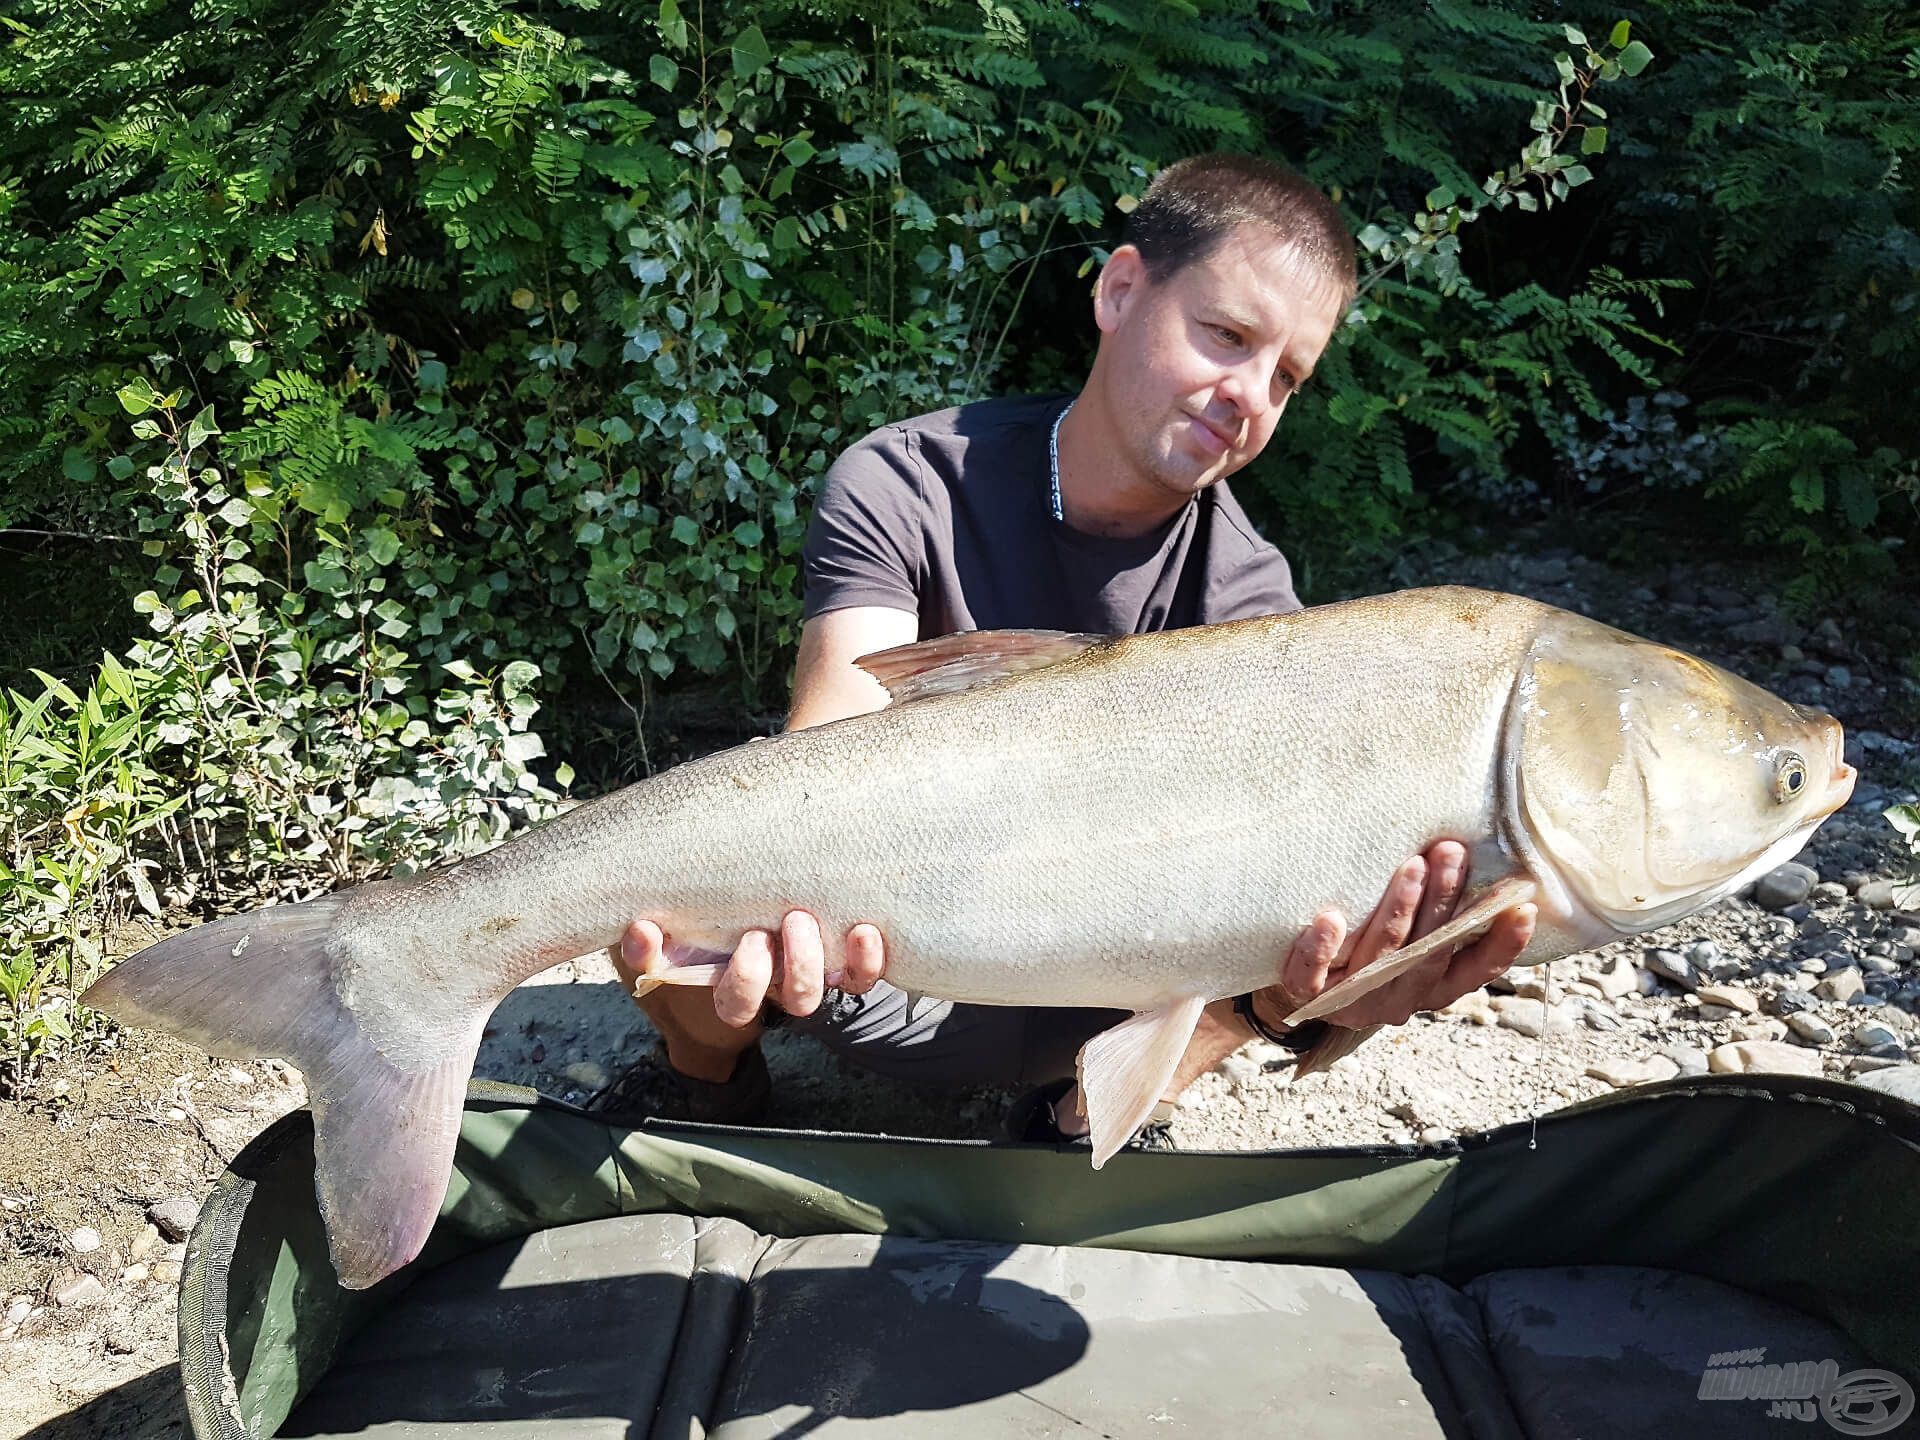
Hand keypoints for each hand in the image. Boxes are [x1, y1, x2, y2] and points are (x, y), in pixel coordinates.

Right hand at [618, 912, 888, 1027]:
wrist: (737, 939)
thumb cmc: (693, 943)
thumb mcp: (662, 950)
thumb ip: (645, 947)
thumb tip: (639, 932)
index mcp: (734, 991)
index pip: (739, 1005)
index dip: (746, 982)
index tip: (747, 940)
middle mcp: (777, 986)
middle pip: (796, 998)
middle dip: (791, 966)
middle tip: (779, 924)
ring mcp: (810, 974)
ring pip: (829, 986)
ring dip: (820, 956)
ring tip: (803, 918)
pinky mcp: (840, 960)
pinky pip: (861, 972)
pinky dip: (867, 956)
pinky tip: (863, 929)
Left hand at [1250, 840, 1535, 1032]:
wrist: (1294, 983)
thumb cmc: (1363, 944)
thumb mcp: (1408, 936)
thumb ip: (1437, 914)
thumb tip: (1473, 850)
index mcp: (1430, 987)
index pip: (1474, 970)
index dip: (1501, 946)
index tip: (1523, 908)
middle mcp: (1397, 998)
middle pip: (1427, 953)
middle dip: (1443, 902)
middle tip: (1452, 852)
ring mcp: (1353, 1000)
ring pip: (1380, 956)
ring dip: (1398, 911)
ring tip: (1411, 867)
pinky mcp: (1308, 995)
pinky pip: (1312, 976)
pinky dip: (1322, 948)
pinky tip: (1330, 919)